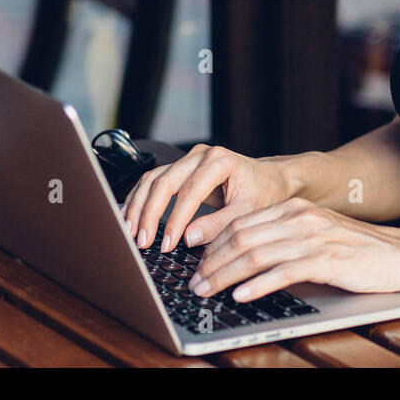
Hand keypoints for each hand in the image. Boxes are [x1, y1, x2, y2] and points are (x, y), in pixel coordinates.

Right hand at [122, 144, 293, 251]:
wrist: (270, 178)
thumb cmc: (262, 193)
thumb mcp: (247, 213)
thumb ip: (218, 226)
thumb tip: (187, 239)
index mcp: (219, 161)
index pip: (189, 192)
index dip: (174, 220)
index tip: (166, 245)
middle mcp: (201, 155)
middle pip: (164, 182)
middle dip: (149, 214)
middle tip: (142, 241)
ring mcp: (188, 159)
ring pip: (153, 179)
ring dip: (139, 206)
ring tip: (130, 232)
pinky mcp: (181, 168)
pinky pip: (154, 180)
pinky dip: (140, 198)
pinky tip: (129, 215)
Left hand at [187, 197, 399, 302]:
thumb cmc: (360, 252)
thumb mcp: (318, 237)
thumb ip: (285, 241)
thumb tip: (245, 260)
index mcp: (295, 209)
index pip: (242, 223)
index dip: (214, 246)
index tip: (197, 266)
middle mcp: (300, 218)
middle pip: (241, 237)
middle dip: (212, 263)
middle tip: (194, 284)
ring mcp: (313, 237)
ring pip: (255, 254)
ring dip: (225, 275)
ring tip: (208, 292)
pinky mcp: (327, 259)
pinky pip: (283, 272)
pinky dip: (257, 284)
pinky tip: (242, 296)